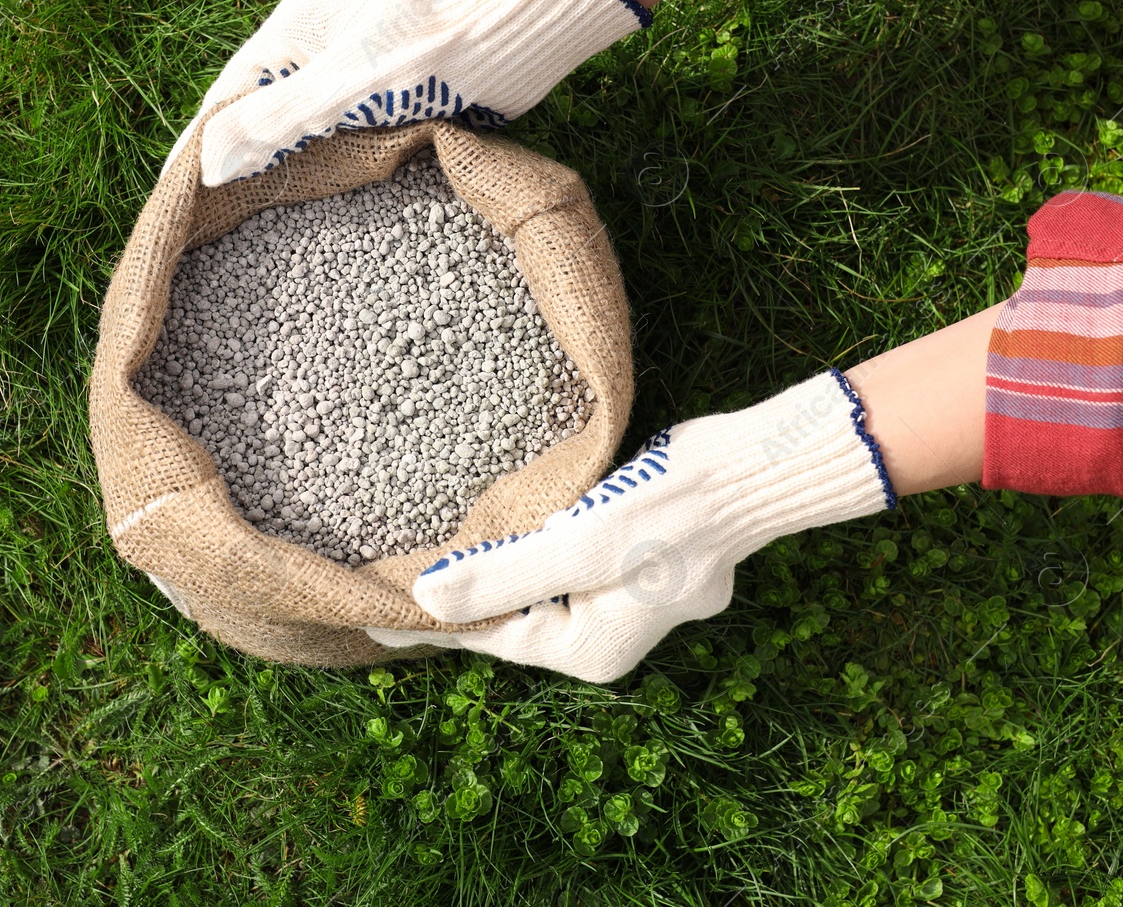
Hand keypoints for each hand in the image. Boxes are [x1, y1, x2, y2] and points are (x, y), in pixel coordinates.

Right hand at [188, 0, 650, 186]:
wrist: (508, 37)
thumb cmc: (423, 56)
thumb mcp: (337, 89)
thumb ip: (273, 120)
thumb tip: (209, 163)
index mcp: (293, 33)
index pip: (228, 96)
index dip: (202, 145)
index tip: (180, 193)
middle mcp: (317, 43)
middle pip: (262, 105)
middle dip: (238, 153)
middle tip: (214, 213)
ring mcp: (354, 61)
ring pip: (301, 117)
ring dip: (281, 158)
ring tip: (257, 210)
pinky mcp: (390, 83)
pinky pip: (341, 125)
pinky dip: (324, 156)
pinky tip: (323, 188)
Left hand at [366, 371, 895, 681]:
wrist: (749, 472)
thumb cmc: (669, 512)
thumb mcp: (578, 545)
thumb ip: (502, 575)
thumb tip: (426, 603)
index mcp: (589, 649)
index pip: (490, 636)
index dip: (431, 622)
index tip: (373, 614)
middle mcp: (604, 638)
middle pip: (513, 620)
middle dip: (461, 600)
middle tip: (390, 582)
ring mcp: (622, 605)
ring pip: (537, 592)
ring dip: (493, 573)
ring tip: (431, 559)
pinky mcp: (632, 568)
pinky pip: (562, 568)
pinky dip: (528, 551)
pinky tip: (500, 530)